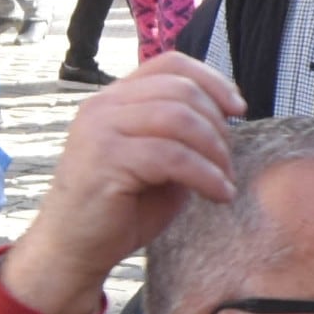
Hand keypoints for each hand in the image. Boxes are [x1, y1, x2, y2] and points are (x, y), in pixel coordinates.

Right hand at [1, 55, 243, 313]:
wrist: (74, 250)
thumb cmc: (121, 209)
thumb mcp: (158, 163)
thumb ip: (182, 135)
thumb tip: (228, 117)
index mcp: (115, 99)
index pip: (171, 63)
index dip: (212, 80)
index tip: (239, 108)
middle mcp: (103, 105)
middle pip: (181, 90)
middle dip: (218, 126)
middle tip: (228, 164)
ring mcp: (100, 129)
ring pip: (179, 119)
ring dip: (214, 151)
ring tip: (224, 181)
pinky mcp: (106, 158)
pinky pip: (172, 156)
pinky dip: (205, 175)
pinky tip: (218, 195)